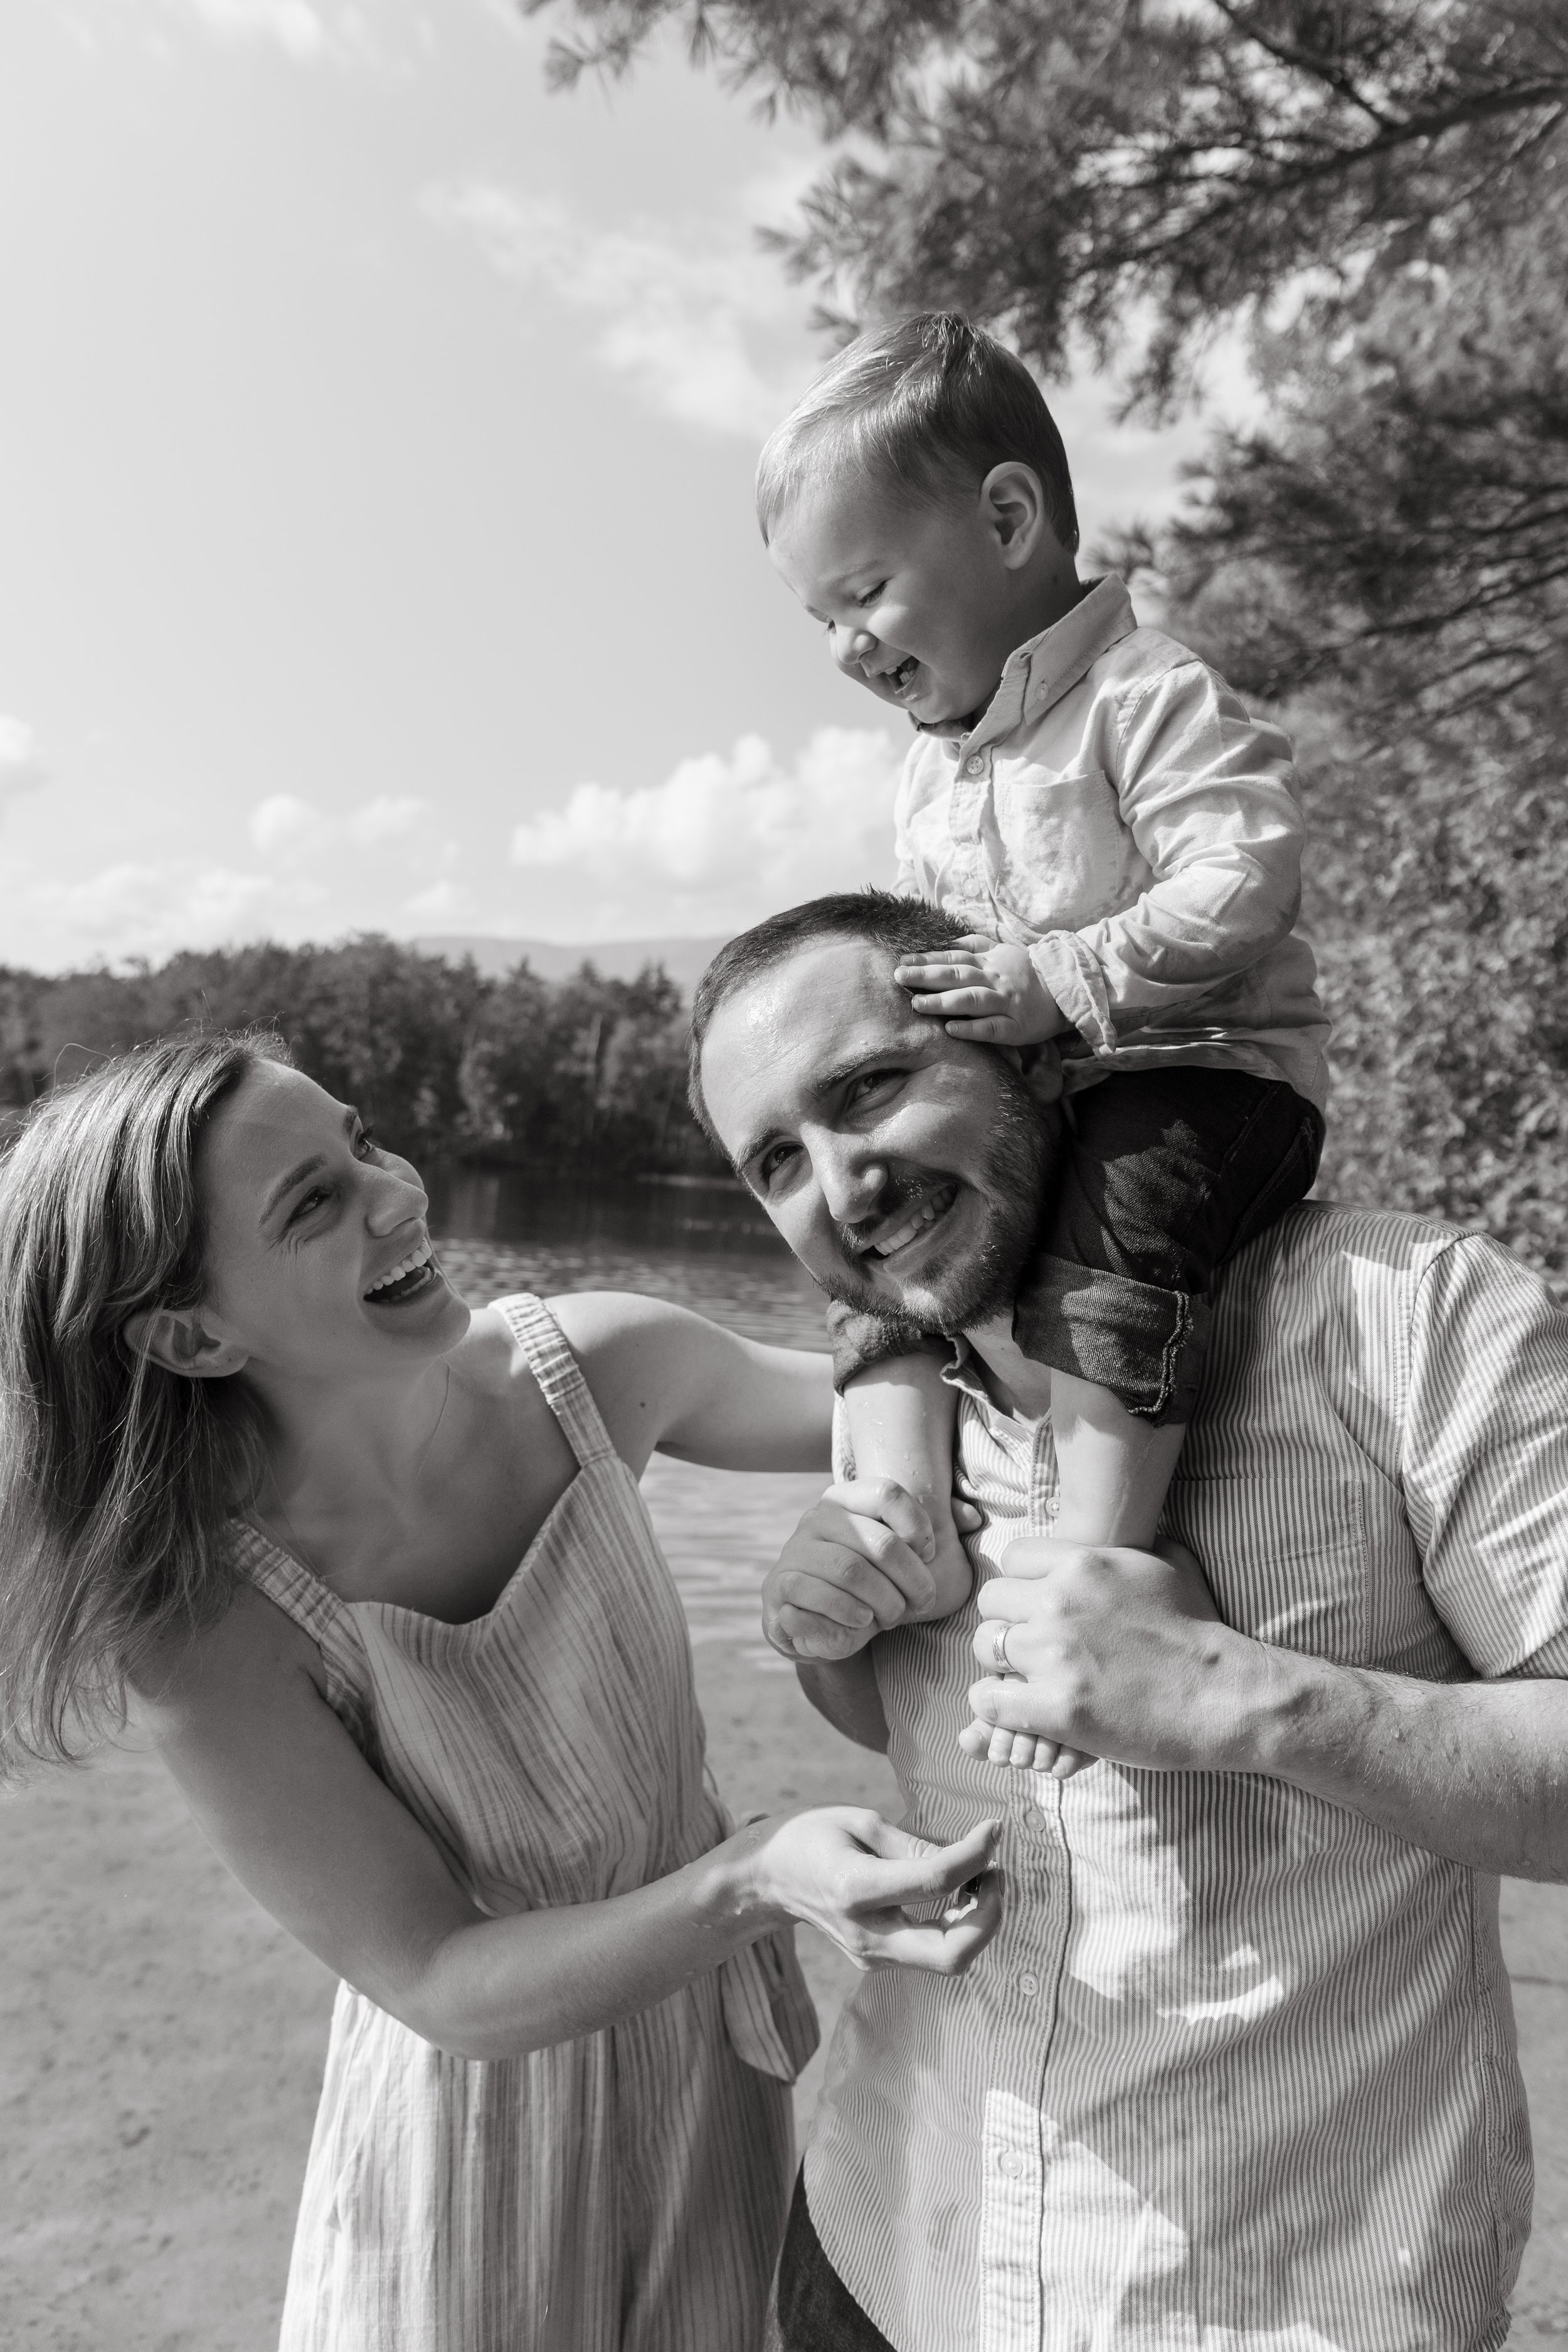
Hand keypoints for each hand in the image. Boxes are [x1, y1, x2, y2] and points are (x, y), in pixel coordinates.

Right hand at [739, 1808, 1001, 1974]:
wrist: (770, 1878)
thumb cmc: (814, 1837)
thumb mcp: (860, 1821)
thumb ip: (915, 1845)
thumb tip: (972, 1858)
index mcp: (855, 1889)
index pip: (934, 1881)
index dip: (976, 1854)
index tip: (995, 1828)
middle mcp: (866, 1935)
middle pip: (952, 1954)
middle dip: (990, 1916)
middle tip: (997, 1872)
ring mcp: (872, 1956)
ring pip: (949, 1960)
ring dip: (980, 1921)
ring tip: (980, 1875)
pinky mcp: (879, 1962)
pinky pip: (934, 1953)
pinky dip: (960, 1926)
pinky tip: (960, 1892)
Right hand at [762, 1481, 979, 1661]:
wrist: (814, 1622)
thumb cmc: (866, 1584)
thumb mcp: (898, 1557)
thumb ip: (934, 1530)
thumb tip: (972, 1517)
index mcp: (845, 1499)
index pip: (888, 1493)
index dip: (918, 1528)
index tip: (929, 1556)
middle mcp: (816, 1518)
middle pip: (880, 1543)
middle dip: (912, 1582)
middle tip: (920, 1604)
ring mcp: (793, 1552)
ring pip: (850, 1573)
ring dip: (882, 1604)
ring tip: (890, 1617)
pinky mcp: (778, 1588)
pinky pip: (815, 1600)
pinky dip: (846, 1618)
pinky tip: (859, 1625)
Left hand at [895, 937, 1067, 1045]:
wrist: (1066, 989)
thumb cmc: (1027, 971)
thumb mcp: (1003, 951)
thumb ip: (975, 945)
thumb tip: (947, 942)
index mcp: (989, 963)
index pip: (953, 959)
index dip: (927, 960)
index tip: (902, 962)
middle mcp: (995, 981)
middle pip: (957, 977)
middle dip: (926, 977)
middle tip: (898, 978)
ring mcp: (1005, 1004)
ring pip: (971, 1001)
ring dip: (942, 1002)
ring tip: (917, 1005)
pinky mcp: (1015, 1027)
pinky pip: (991, 1028)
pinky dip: (971, 1029)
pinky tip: (950, 1030)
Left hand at [964, 1537, 1266, 1773]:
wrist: (1226, 1696)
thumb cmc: (1201, 1631)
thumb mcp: (1169, 1563)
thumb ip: (1133, 1542)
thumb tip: (1132, 1520)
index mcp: (1082, 1563)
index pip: (1011, 1559)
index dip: (1022, 1585)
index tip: (1038, 1607)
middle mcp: (1060, 1602)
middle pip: (991, 1601)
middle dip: (1009, 1622)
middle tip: (1033, 1646)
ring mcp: (1054, 1655)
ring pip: (985, 1647)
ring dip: (1002, 1665)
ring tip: (1029, 1679)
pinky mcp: (1055, 1708)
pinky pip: (989, 1700)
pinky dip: (996, 1707)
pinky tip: (1019, 1711)